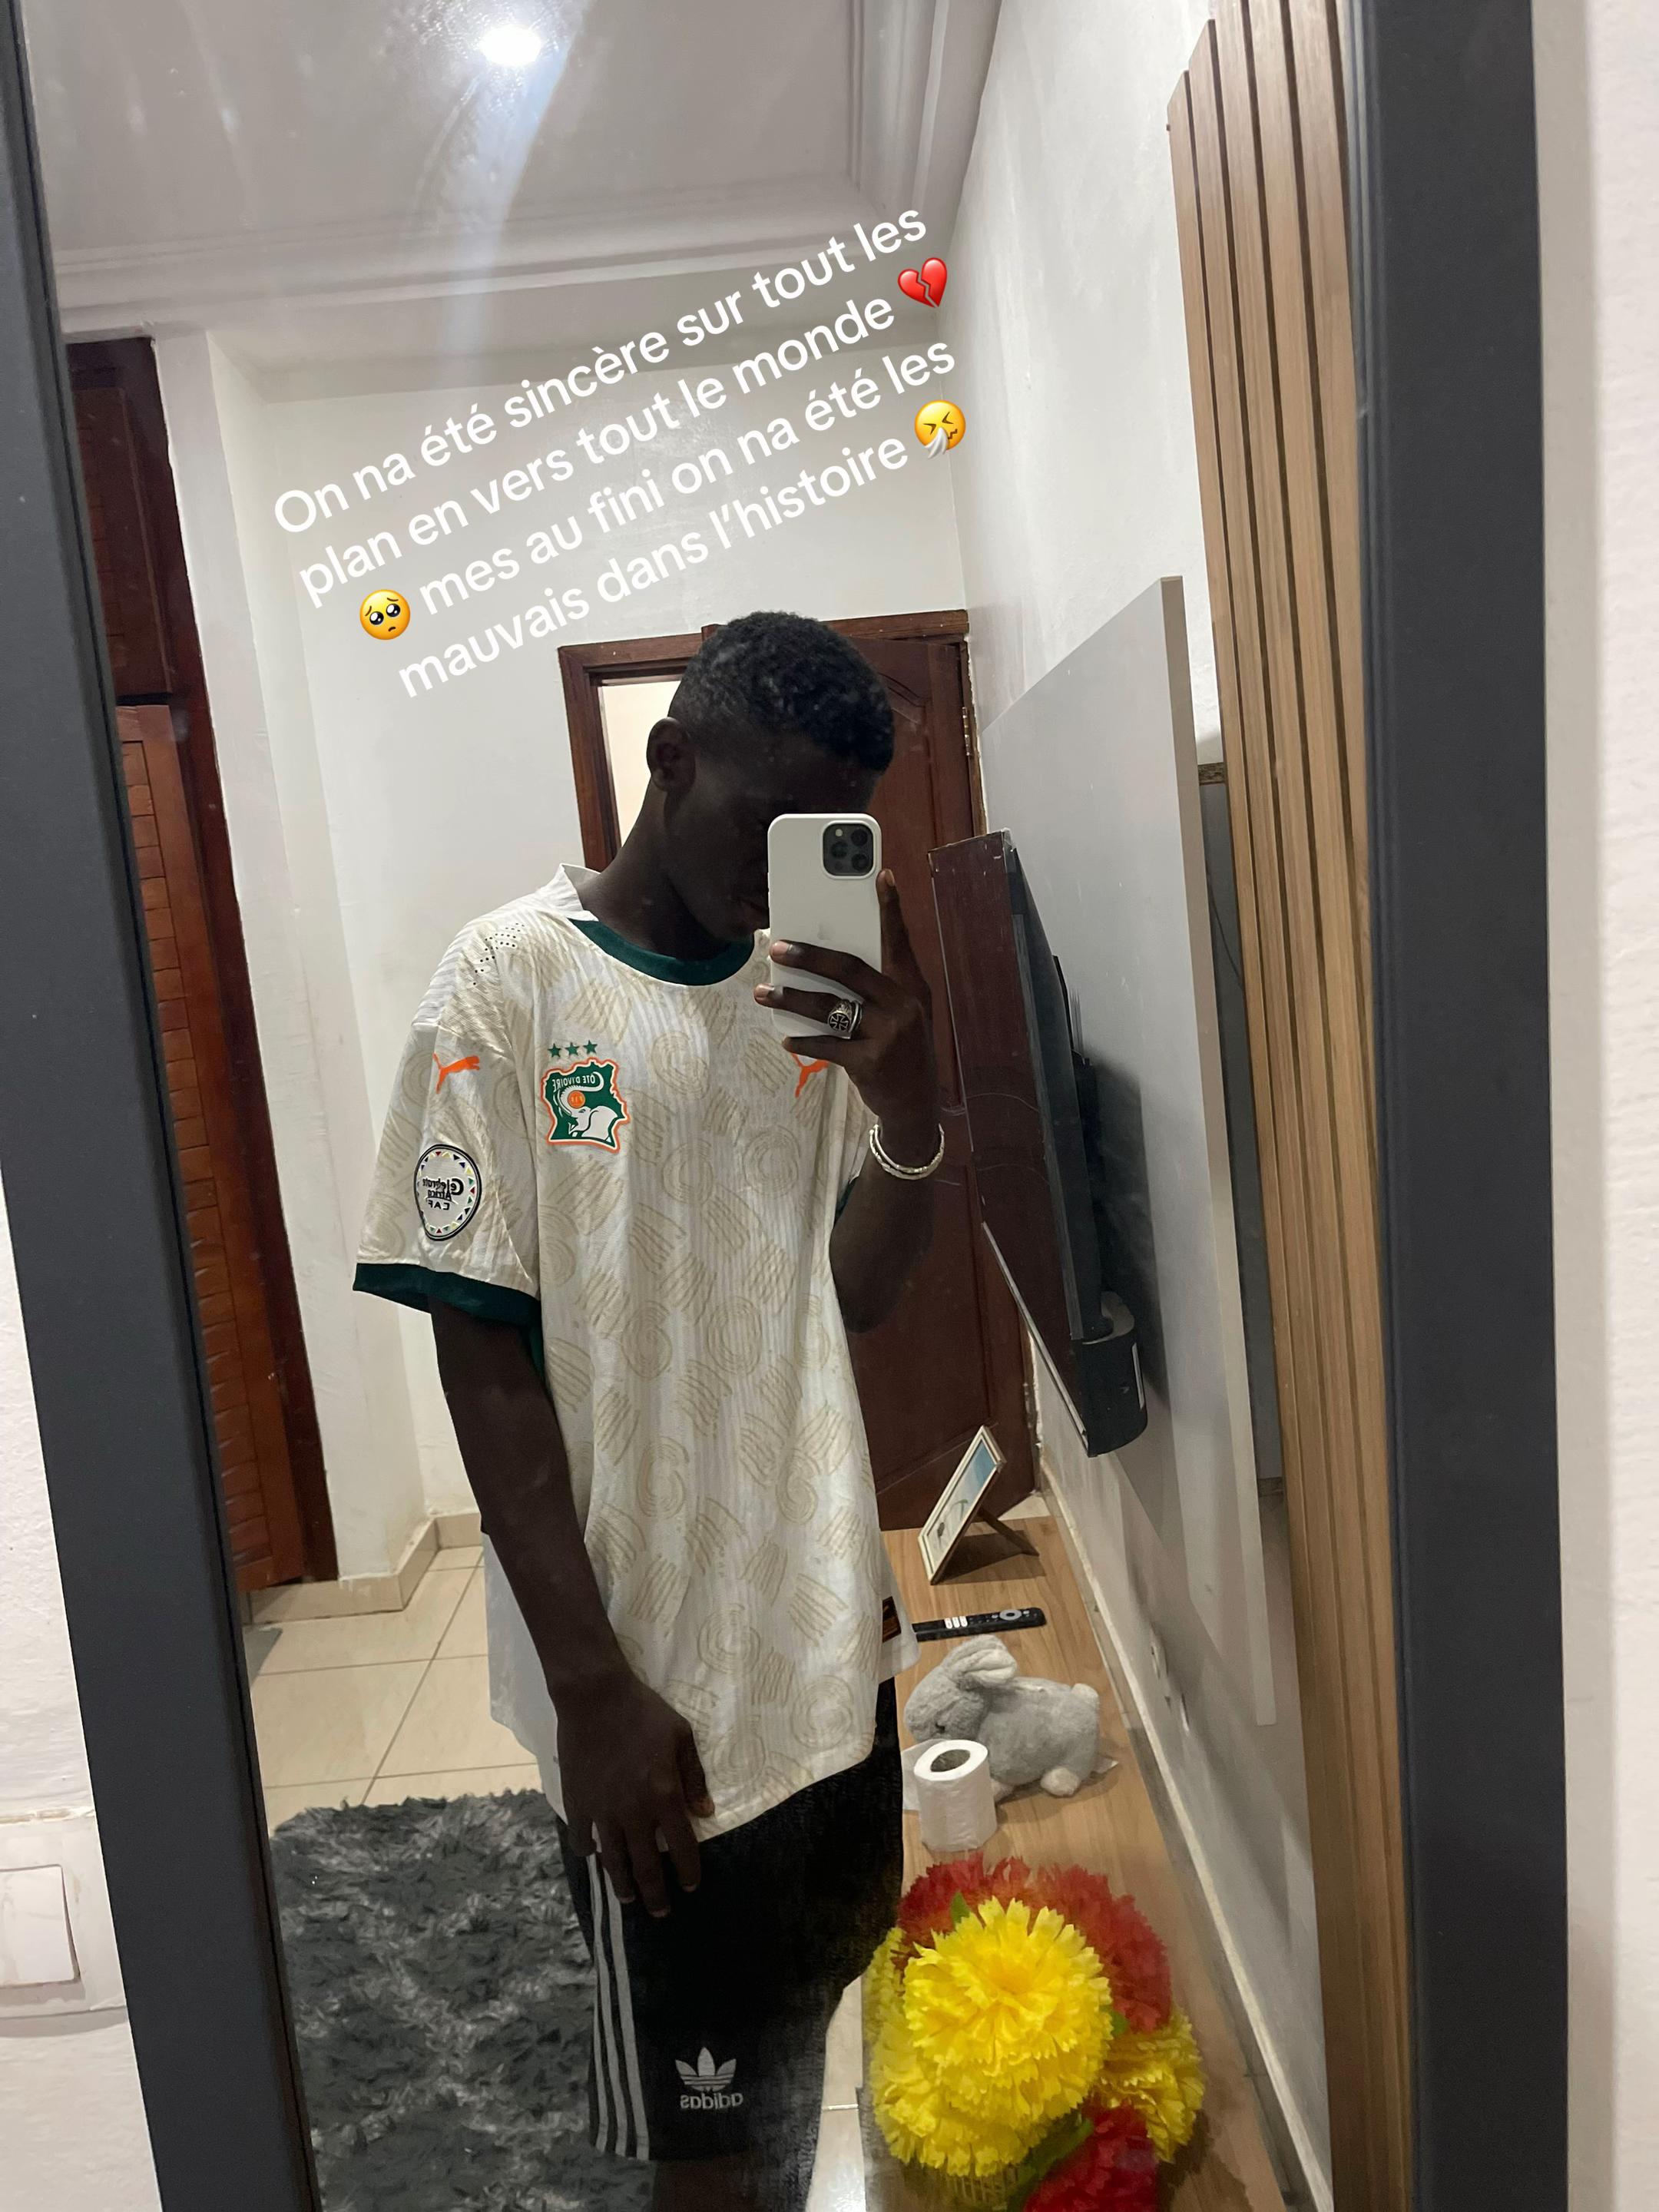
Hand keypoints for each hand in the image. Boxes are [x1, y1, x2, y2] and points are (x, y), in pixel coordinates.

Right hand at [558, 1673, 714, 1914]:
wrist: (595, 1697)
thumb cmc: (644, 1712)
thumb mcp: (681, 1736)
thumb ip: (694, 1777)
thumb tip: (706, 1813)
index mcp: (664, 1795)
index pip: (682, 1847)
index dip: (689, 1872)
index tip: (692, 1886)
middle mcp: (634, 1812)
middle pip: (647, 1867)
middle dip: (657, 1895)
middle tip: (661, 1912)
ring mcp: (602, 1811)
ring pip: (614, 1862)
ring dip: (623, 1885)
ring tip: (630, 1898)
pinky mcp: (577, 1804)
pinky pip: (581, 1839)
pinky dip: (588, 1851)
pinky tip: (594, 1854)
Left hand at [757, 870, 939, 1157]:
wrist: (915, 1105)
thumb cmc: (901, 1049)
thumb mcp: (902, 1013)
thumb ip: (878, 986)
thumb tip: (828, 957)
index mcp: (911, 987)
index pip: (899, 940)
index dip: (891, 908)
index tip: (881, 875)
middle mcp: (903, 1005)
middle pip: (850, 970)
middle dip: (810, 956)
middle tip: (777, 948)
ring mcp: (888, 1035)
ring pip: (830, 1007)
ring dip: (791, 999)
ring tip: (764, 993)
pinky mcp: (870, 1063)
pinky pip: (828, 1044)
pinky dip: (804, 1040)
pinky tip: (786, 1036)